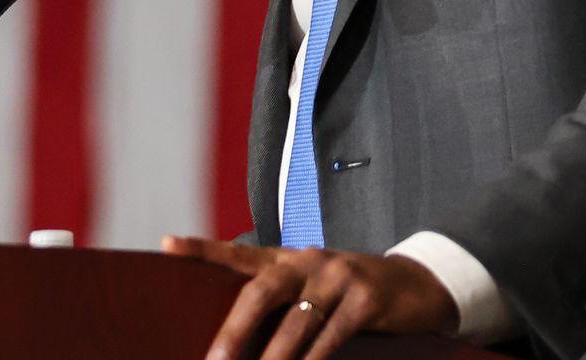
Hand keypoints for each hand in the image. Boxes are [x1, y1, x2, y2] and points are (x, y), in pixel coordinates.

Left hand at [160, 235, 459, 359]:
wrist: (420, 285)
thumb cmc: (355, 294)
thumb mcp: (317, 287)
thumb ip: (284, 300)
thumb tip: (240, 339)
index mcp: (291, 259)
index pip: (240, 253)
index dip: (202, 249)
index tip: (166, 245)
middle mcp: (310, 261)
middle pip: (261, 291)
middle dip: (235, 331)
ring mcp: (339, 277)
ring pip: (295, 324)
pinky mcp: (366, 300)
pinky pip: (331, 337)